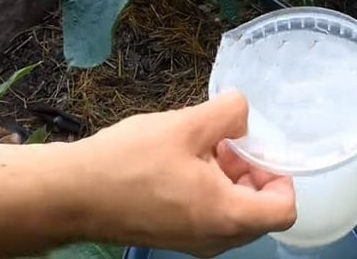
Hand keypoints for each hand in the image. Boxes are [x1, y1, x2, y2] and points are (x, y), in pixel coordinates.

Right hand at [73, 91, 295, 256]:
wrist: (72, 195)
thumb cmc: (128, 162)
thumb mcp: (186, 126)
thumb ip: (229, 113)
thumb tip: (246, 112)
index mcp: (226, 215)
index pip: (285, 208)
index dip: (281, 174)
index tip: (255, 148)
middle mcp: (217, 239)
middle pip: (262, 209)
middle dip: (252, 172)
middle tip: (226, 143)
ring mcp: (195, 243)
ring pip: (237, 212)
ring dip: (231, 178)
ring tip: (202, 148)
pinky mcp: (177, 238)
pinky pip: (213, 217)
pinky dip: (212, 190)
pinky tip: (184, 163)